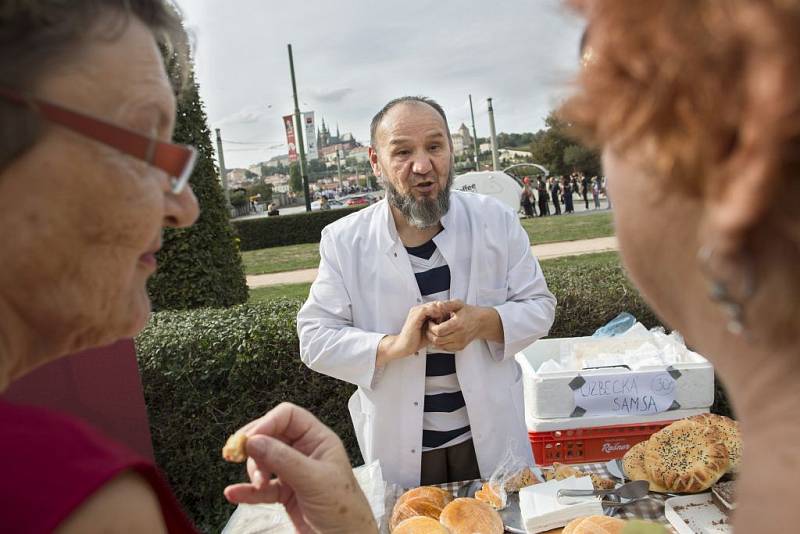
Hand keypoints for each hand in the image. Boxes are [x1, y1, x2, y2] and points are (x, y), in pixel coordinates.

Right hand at [224, 403, 376, 533]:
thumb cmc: (345, 510)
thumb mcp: (314, 480)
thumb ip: (283, 459)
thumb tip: (255, 440)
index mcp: (319, 441)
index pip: (288, 417)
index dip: (267, 423)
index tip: (250, 438)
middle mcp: (306, 453)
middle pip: (272, 436)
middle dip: (254, 445)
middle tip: (238, 454)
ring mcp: (295, 473)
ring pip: (264, 460)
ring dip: (254, 470)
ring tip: (257, 483)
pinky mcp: (286, 494)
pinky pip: (261, 487)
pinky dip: (247, 490)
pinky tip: (235, 493)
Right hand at [378, 302, 447, 363]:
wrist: (404, 346)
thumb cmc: (417, 340)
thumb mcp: (432, 331)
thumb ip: (439, 325)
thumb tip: (452, 324)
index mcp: (422, 312)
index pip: (437, 305)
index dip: (446, 309)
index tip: (453, 316)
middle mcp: (418, 310)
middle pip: (436, 303)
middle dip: (445, 308)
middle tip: (452, 316)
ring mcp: (415, 312)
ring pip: (432, 305)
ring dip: (441, 310)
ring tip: (447, 318)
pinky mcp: (414, 316)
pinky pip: (425, 310)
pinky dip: (434, 313)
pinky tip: (439, 319)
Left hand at [425, 299, 499, 351]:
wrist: (480, 322)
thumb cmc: (469, 312)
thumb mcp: (458, 304)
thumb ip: (447, 304)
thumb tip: (437, 305)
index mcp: (457, 324)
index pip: (438, 331)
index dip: (430, 327)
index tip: (430, 321)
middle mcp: (459, 336)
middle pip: (437, 340)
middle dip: (429, 333)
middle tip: (430, 327)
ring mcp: (459, 343)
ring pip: (439, 346)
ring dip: (433, 339)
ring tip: (435, 331)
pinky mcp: (459, 347)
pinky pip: (445, 348)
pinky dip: (439, 343)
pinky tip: (440, 336)